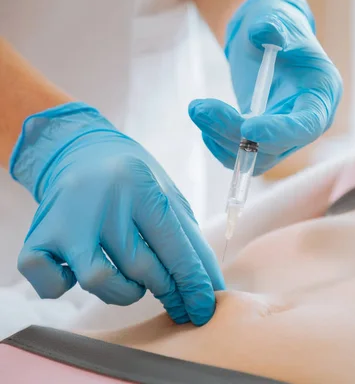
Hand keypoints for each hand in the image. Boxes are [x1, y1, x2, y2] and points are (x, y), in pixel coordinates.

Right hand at [10, 102, 223, 324]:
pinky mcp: (38, 236)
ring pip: (99, 281)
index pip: (175, 247)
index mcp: (141, 185)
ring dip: (124, 293)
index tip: (204, 309)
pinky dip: (64, 287)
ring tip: (134, 281)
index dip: (193, 284)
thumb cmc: (133, 179)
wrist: (78, 149)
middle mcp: (103, 200)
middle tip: (175, 294)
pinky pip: (50, 283)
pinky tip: (77, 272)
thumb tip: (212, 290)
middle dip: (166, 289)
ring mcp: (66, 219)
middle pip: (141, 267)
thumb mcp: (167, 195)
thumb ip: (189, 239)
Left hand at [189, 0, 342, 174]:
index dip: (279, 132)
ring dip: (222, 138)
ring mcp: (285, 134)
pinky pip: (243, 156)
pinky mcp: (264, 139)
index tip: (247, 129)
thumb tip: (264, 33)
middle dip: (235, 132)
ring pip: (256, 155)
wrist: (265, 37)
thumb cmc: (278, 26)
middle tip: (201, 109)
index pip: (307, 125)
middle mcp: (307, 121)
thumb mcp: (278, 19)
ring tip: (197, 109)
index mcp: (321, 94)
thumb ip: (274, 25)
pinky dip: (220, 145)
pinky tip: (205, 122)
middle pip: (277, 145)